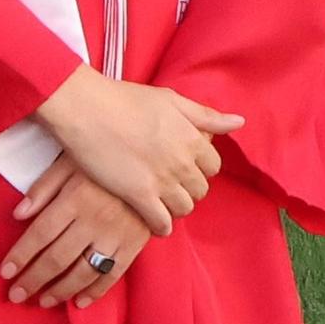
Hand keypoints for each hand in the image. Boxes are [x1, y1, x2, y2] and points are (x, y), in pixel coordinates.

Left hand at [0, 154, 149, 309]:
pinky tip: (78, 303)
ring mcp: (115, 236)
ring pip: (83, 272)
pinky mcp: (134, 246)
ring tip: (42, 302)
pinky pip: (113, 275)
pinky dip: (95, 292)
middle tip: (16, 295)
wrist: (152, 163)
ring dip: (60, 290)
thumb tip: (18, 214)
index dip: (21, 254)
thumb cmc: (101, 158)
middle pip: (58, 257)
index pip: (41, 233)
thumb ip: (43, 187)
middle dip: (34, 279)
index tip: (5, 272)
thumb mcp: (68, 161)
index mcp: (74, 198)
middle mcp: (93, 221)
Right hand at [34, 65, 240, 236]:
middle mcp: (183, 163)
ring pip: (184, 208)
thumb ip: (205, 114)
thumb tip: (239, 122)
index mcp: (192, 138)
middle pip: (200, 190)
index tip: (181, 162)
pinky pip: (163, 224)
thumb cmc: (123, 98)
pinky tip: (153, 218)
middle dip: (187, 186)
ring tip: (159, 197)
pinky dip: (161, 226)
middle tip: (168, 179)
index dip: (198, 165)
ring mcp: (162, 181)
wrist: (85, 107)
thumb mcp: (169, 99)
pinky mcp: (139, 196)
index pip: (213, 166)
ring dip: (175, 205)